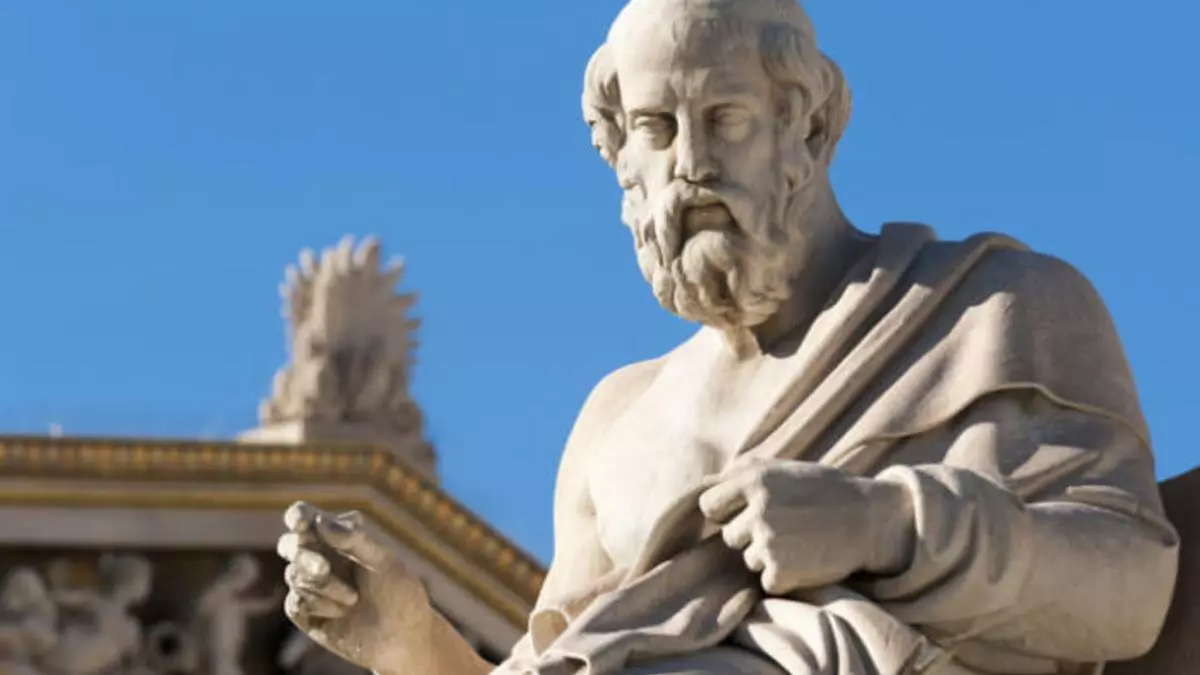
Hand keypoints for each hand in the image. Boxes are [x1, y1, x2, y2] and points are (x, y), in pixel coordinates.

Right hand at [277, 502, 433, 670]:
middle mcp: (321, 557)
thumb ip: (354, 540)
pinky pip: (295, 602)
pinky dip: (319, 606)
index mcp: (340, 536)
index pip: (306, 517)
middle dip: (303, 555)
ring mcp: (312, 585)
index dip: (298, 517)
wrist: (404, 638)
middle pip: (289, 544)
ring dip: (323, 586)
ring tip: (353, 599)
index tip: (302, 523)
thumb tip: (320, 520)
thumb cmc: (400, 593)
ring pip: (294, 574)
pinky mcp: (305, 613)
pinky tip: (340, 614)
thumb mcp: (384, 562)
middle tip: (323, 568)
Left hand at [698, 460, 913, 594]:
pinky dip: (785, 578)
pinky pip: (767, 582)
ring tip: (801, 541)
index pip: (709, 506)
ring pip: (749, 560)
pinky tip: (807, 560)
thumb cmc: (823, 489)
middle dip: (751, 535)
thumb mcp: (782, 468)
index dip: (727, 511)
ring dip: (770, 556)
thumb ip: (741, 472)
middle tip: (787, 526)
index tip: (748, 512)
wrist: (871, 517)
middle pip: (729, 536)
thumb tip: (703, 483)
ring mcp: (769, 542)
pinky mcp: (783, 572)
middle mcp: (757, 509)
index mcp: (753, 479)